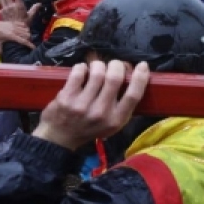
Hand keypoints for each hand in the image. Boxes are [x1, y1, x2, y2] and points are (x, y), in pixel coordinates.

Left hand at [0, 0, 37, 26]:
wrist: (15, 31)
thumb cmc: (24, 24)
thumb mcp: (30, 16)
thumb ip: (35, 9)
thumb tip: (40, 4)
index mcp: (18, 5)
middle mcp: (11, 6)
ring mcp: (5, 9)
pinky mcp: (1, 12)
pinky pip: (1, 5)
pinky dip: (3, 4)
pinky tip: (6, 5)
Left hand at [0, 18, 32, 49]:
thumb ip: (1, 51)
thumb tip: (4, 58)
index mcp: (11, 36)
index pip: (24, 41)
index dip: (30, 45)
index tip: (34, 48)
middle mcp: (14, 30)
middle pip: (27, 35)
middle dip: (30, 40)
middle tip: (29, 44)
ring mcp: (14, 25)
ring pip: (26, 29)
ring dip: (29, 34)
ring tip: (28, 39)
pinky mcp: (13, 22)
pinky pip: (23, 25)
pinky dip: (26, 28)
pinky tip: (25, 31)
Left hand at [33, 61, 150, 150]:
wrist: (60, 138)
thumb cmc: (90, 128)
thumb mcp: (113, 125)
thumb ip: (124, 106)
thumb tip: (134, 77)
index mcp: (116, 119)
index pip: (133, 95)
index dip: (140, 77)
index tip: (142, 65)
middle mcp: (101, 112)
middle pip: (115, 78)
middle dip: (117, 65)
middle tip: (114, 65)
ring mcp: (82, 105)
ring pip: (97, 72)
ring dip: (99, 65)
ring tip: (97, 68)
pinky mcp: (66, 97)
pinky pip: (78, 72)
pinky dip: (82, 67)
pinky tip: (83, 71)